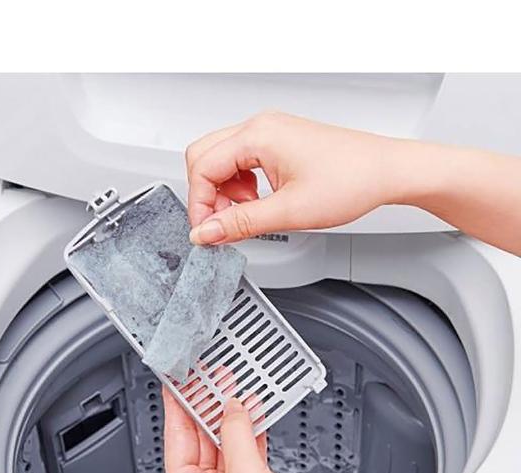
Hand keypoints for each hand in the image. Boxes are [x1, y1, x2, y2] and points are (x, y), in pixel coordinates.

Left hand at [163, 388, 331, 472]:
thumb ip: (236, 434)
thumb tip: (231, 407)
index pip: (176, 437)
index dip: (177, 406)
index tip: (176, 382)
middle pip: (199, 437)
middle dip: (208, 406)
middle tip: (211, 379)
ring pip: (223, 443)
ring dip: (230, 417)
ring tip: (233, 388)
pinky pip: (242, 454)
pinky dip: (249, 433)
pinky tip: (252, 414)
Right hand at [185, 110, 520, 254]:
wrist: (387, 172)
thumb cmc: (352, 181)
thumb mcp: (289, 212)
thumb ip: (240, 224)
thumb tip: (206, 233)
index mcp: (258, 135)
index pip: (203, 168)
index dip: (200, 205)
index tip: (207, 232)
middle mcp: (260, 126)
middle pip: (204, 157)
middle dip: (207, 195)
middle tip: (221, 224)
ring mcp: (270, 132)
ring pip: (221, 160)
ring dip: (224, 191)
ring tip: (247, 214)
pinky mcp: (279, 142)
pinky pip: (241, 161)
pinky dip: (240, 185)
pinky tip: (258, 202)